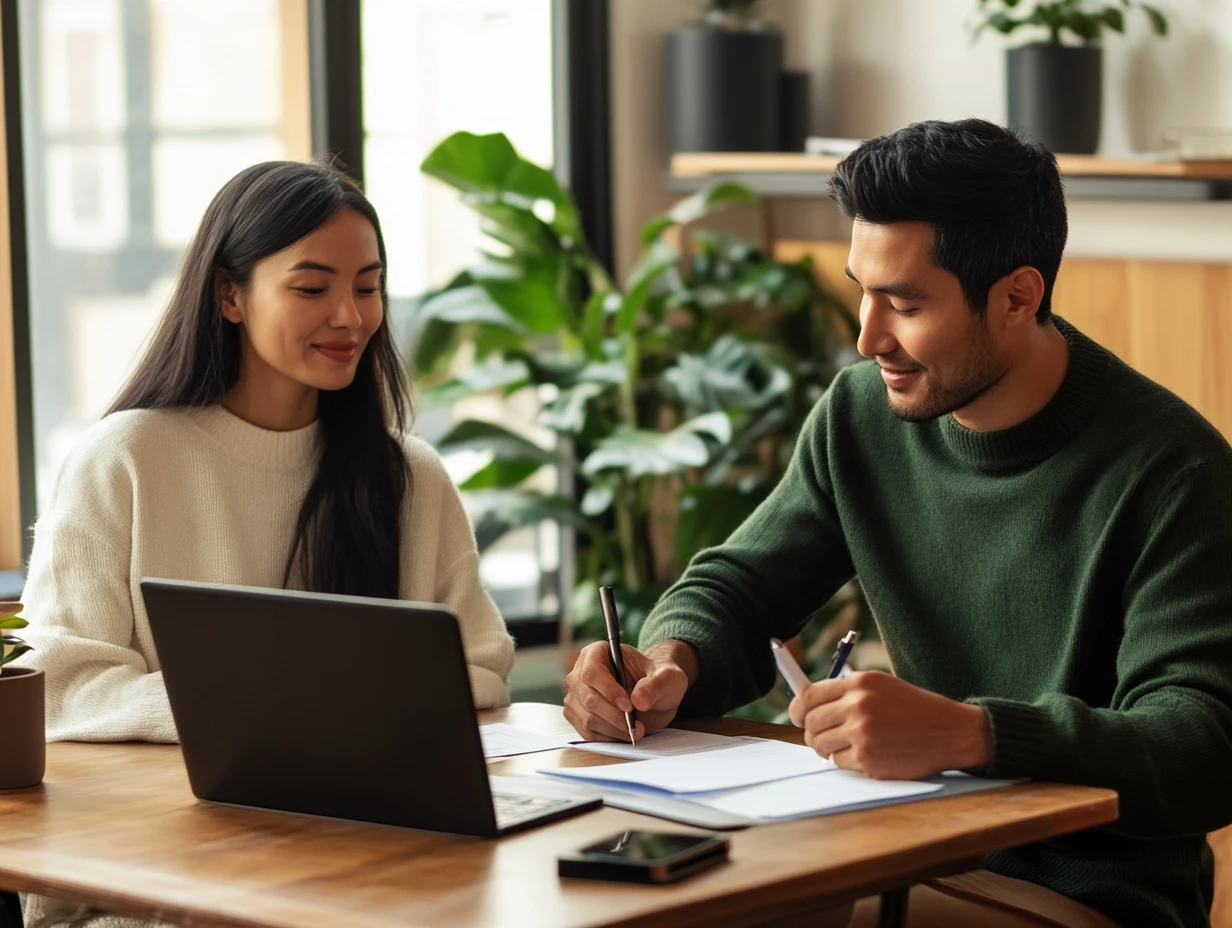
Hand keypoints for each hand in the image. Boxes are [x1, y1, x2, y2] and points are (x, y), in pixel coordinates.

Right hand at [563, 639, 695, 741]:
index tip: (628, 706)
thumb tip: (639, 701)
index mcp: (597, 652)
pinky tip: (624, 733)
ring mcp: (577, 695)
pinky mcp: (578, 716)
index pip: (592, 672)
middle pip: (588, 698)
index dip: (608, 690)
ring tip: (636, 730)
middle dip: (614, 716)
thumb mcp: (666, 676)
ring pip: (588, 718)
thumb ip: (655, 685)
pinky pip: (587, 732)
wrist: (652, 693)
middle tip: (637, 725)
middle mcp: (581, 672)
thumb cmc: (657, 677)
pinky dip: (607, 737)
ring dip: (613, 729)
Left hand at [788, 670, 991, 779]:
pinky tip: (867, 754)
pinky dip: (847, 761)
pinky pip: (838, 762)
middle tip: (824, 735)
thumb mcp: (881, 685)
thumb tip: (807, 703)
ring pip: (820, 745)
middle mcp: (858, 706)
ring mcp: (862, 734)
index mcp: (859, 683)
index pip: (808, 696)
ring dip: (828, 748)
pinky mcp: (868, 760)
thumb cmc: (913, 708)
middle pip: (810, 723)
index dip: (797, 708)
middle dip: (812, 731)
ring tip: (847, 744)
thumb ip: (845, 691)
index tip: (797, 716)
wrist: (949, 731)